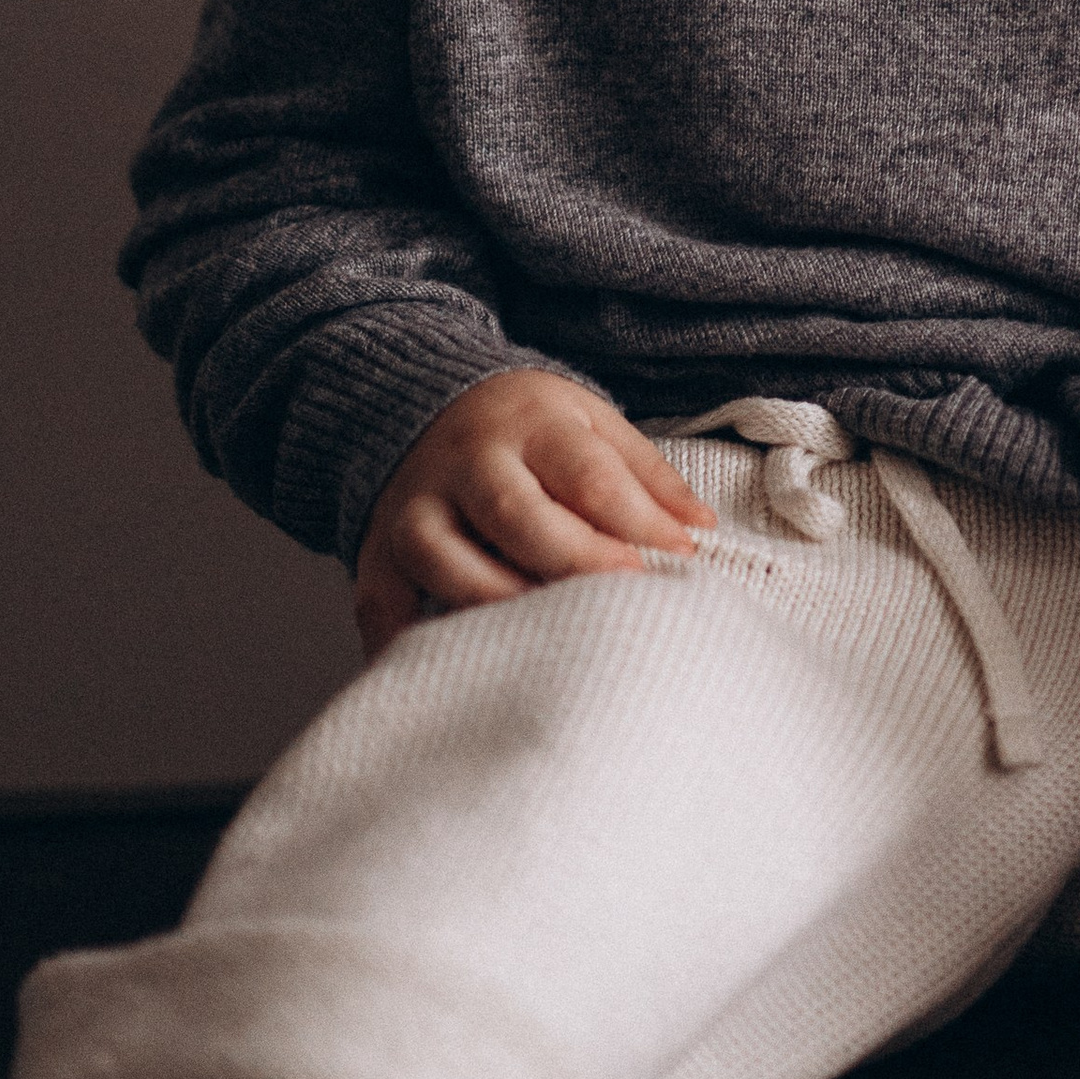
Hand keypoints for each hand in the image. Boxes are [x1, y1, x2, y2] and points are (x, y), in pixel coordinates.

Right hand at [353, 371, 713, 656]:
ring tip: (549, 639)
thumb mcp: (593, 424)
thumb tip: (700, 528)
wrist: (424, 402)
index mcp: (532, 425)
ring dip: (496, 602)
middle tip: (623, 595)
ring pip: (444, 558)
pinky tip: (442, 676)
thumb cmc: (531, 429)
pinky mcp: (379, 551)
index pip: (587, 474)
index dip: (636, 520)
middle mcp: (467, 462)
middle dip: (574, 561)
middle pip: (515, 514)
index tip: (680, 558)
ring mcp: (415, 506)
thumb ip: (646, 476)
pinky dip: (403, 643)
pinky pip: (381, 603)